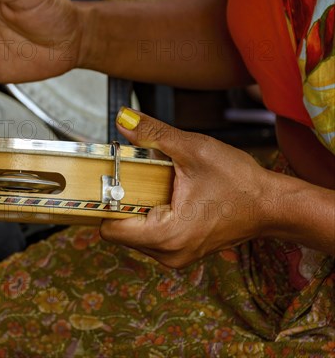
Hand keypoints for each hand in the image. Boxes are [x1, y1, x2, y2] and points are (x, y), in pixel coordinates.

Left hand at [100, 109, 271, 267]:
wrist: (271, 205)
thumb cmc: (240, 182)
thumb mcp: (194, 149)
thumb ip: (153, 134)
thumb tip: (123, 121)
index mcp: (166, 235)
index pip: (109, 229)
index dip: (105, 202)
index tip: (110, 180)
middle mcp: (167, 253)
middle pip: (119, 230)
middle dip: (123, 202)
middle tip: (137, 177)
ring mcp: (174, 255)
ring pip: (133, 233)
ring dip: (137, 208)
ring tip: (157, 185)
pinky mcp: (180, 251)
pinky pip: (149, 235)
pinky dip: (150, 214)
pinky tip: (166, 195)